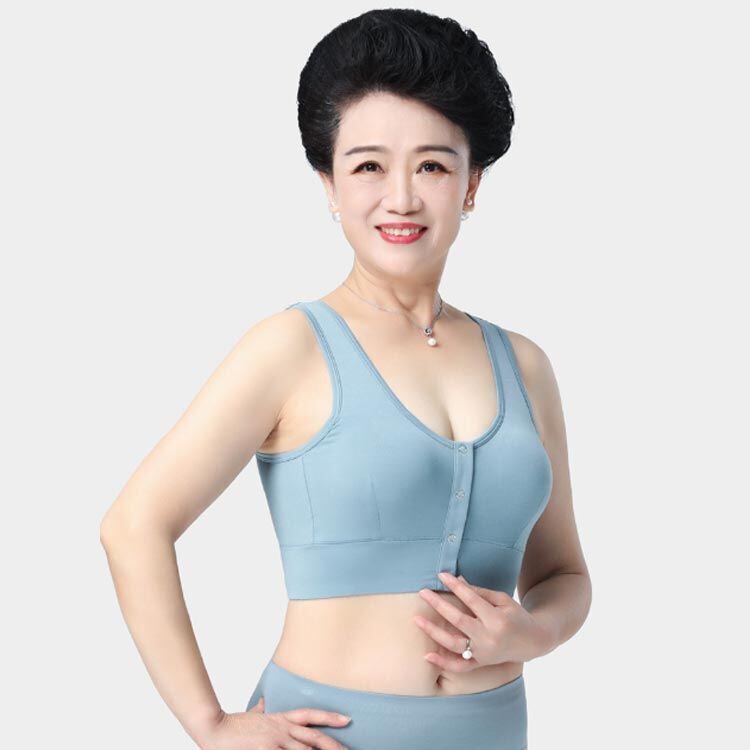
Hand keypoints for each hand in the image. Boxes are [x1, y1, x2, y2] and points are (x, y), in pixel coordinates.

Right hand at [198, 696, 350, 749]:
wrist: (215, 728)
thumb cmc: (231, 725)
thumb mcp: (251, 715)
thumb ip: (260, 710)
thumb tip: (264, 702)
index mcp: (280, 719)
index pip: (310, 715)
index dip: (329, 716)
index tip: (347, 719)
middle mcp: (282, 729)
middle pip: (315, 737)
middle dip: (334, 745)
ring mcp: (276, 741)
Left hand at [413, 571, 554, 672]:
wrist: (533, 642)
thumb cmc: (516, 616)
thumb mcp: (502, 600)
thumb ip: (479, 592)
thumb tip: (457, 580)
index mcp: (496, 618)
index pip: (471, 599)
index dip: (455, 586)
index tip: (441, 575)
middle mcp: (489, 637)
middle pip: (458, 620)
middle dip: (438, 605)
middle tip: (422, 592)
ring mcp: (483, 653)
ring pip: (454, 644)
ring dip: (433, 632)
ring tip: (417, 619)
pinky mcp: (481, 663)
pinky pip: (459, 666)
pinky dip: (443, 663)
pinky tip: (427, 656)